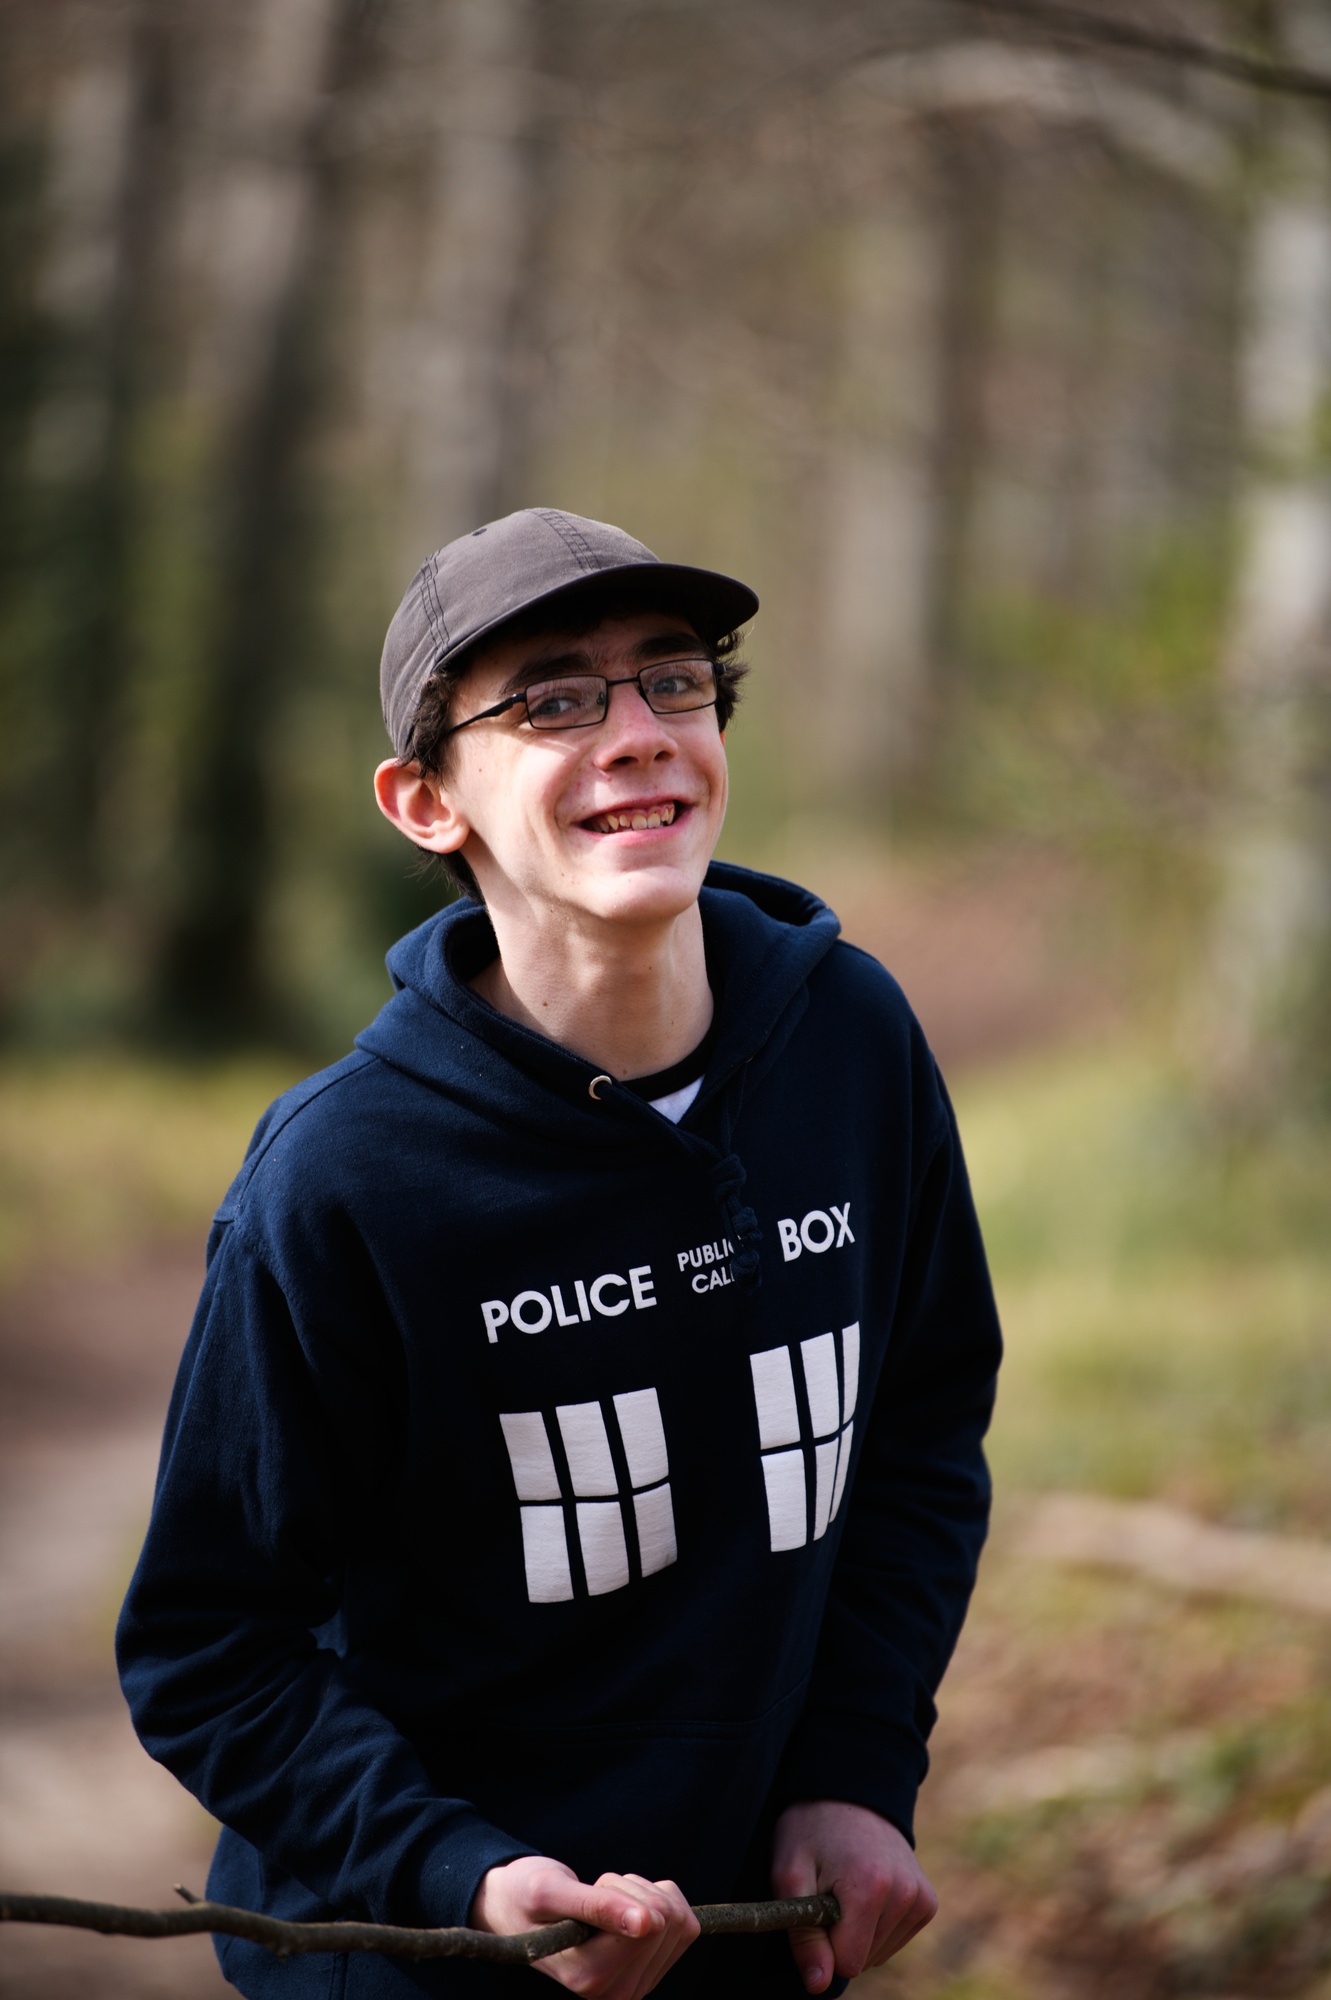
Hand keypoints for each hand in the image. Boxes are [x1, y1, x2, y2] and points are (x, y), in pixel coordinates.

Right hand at [471, 1854, 699, 1998]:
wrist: (517, 1910)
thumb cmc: (526, 1896)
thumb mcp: (551, 1891)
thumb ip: (597, 1907)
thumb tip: (647, 1923)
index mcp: (590, 1979)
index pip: (649, 1924)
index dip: (622, 1891)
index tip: (593, 1890)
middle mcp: (618, 1993)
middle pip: (668, 1921)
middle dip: (634, 1890)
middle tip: (597, 1895)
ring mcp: (637, 1985)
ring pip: (679, 1921)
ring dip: (644, 1893)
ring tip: (605, 1902)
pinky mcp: (651, 1972)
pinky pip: (685, 1924)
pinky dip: (659, 1899)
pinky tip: (626, 1908)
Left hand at [772, 1799, 936, 1992]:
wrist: (848, 1791)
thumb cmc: (810, 1830)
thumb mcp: (789, 1874)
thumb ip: (804, 1935)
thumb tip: (818, 1985)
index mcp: (869, 1886)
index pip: (847, 1963)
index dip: (823, 1944)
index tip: (816, 1910)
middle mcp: (904, 1892)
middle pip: (864, 1960)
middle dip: (841, 1938)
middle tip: (829, 1893)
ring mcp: (921, 1897)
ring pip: (879, 1954)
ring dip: (859, 1932)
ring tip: (847, 1888)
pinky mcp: (928, 1901)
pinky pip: (896, 1940)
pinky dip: (877, 1927)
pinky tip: (866, 1893)